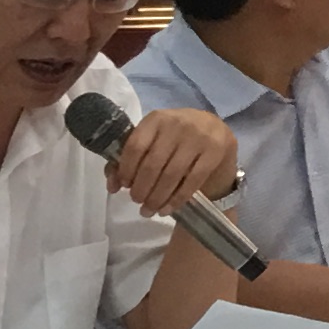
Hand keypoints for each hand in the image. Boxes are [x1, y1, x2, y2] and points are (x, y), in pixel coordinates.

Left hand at [108, 105, 242, 218]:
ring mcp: (199, 137)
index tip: (124, 185)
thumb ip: (129, 159)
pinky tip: (167, 209)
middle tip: (137, 201)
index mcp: (157, 119)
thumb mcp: (153, 140)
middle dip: (141, 188)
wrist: (216, 131)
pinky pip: (192, 181)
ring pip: (171, 175)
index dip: (126, 170)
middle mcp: (178, 124)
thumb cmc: (176, 138)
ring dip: (157, 198)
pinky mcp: (216, 151)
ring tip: (149, 210)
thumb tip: (113, 185)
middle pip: (153, 164)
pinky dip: (177, 199)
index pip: (135, 146)